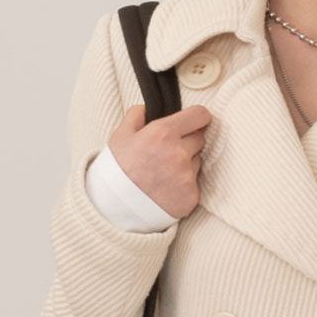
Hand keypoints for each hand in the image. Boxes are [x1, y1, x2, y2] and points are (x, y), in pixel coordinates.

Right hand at [107, 102, 212, 220]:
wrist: (115, 208)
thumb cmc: (116, 172)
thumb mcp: (120, 135)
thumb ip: (137, 115)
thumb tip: (148, 108)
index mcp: (163, 133)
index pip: (200, 115)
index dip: (197, 117)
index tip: (194, 121)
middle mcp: (178, 153)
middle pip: (200, 138)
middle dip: (187, 141)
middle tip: (167, 151)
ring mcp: (186, 177)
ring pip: (197, 161)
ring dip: (186, 163)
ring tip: (163, 172)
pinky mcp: (191, 197)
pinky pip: (195, 184)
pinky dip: (184, 185)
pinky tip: (166, 188)